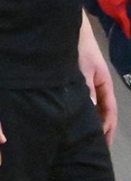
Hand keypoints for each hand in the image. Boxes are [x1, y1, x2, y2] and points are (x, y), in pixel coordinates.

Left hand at [80, 19, 117, 144]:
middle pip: (101, 113)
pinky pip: (81, 101)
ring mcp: (88, 85)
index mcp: (104, 86)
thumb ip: (87, 88)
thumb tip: (91, 108)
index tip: (103, 145)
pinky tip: (70, 121)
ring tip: (81, 139)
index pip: (109, 112)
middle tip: (92, 148)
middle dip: (100, 130)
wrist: (70, 32)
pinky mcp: (76, 83)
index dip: (107, 128)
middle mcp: (98, 88)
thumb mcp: (84, 69)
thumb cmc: (81, 49)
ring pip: (91, 109)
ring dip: (89, 123)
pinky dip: (80, 112)